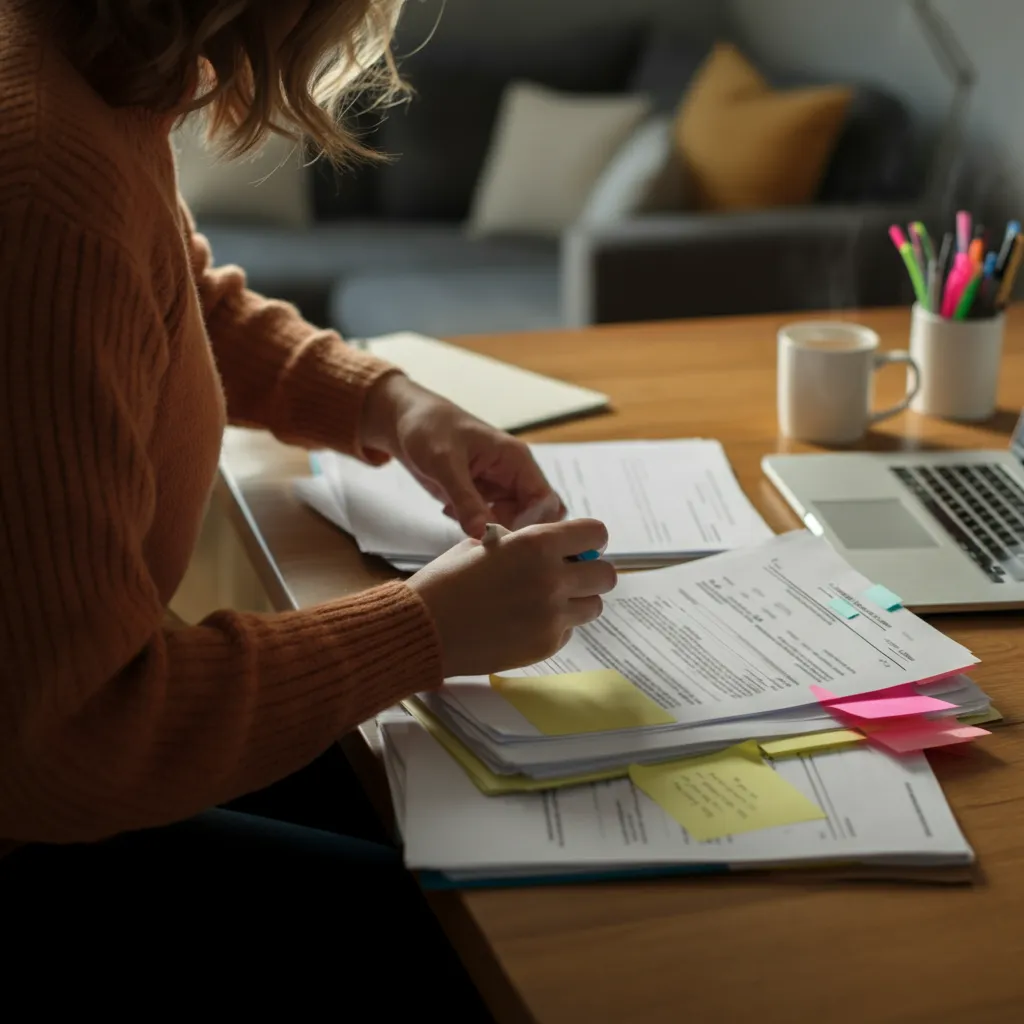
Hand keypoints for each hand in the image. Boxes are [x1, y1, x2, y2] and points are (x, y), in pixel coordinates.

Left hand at [361, 373, 565, 538]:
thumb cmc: (430, 428)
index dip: (528, 523)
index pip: (545, 501)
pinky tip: (450, 510)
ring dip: (490, 529)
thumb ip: (465, 498)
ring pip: (514, 523)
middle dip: (511, 530)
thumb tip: (481, 533)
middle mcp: (515, 476)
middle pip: (535, 517)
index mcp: (517, 460)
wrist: (407, 421)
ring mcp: (500, 488)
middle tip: (479, 532)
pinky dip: (475, 526)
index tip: (497, 533)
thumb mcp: (444, 463)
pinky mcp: (484, 497)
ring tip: (457, 514)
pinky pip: (492, 522)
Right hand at [408, 520, 616, 676]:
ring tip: (545, 600)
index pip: (596, 534)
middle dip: (590, 572)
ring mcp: (551, 616)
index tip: (578, 547)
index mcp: (536, 545)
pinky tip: (524, 621)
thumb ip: (527, 543)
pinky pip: (568, 631)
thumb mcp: (485, 544)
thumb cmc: (448, 581)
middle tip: (567, 575)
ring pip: (594, 606)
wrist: (423, 628)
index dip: (589, 539)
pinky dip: (555, 626)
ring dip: (577, 600)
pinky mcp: (545, 645)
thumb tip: (557, 548)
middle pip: (607, 575)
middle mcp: (551, 579)